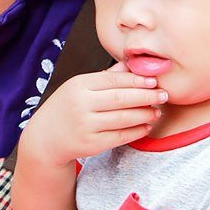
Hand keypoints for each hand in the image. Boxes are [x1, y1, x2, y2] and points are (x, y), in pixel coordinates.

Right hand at [20, 65, 167, 167]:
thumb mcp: (78, 87)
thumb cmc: (66, 108)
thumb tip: (130, 65)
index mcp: (78, 85)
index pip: (113, 79)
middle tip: (164, 94)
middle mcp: (81, 104)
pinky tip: (146, 126)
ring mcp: (85, 125)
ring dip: (144, 114)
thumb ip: (105, 77)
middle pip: (121, 98)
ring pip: (123, 118)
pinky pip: (120, 136)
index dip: (136, 80)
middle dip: (146, 96)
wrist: (45, 138)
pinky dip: (136, 131)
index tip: (153, 80)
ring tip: (157, 111)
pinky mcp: (91, 144)